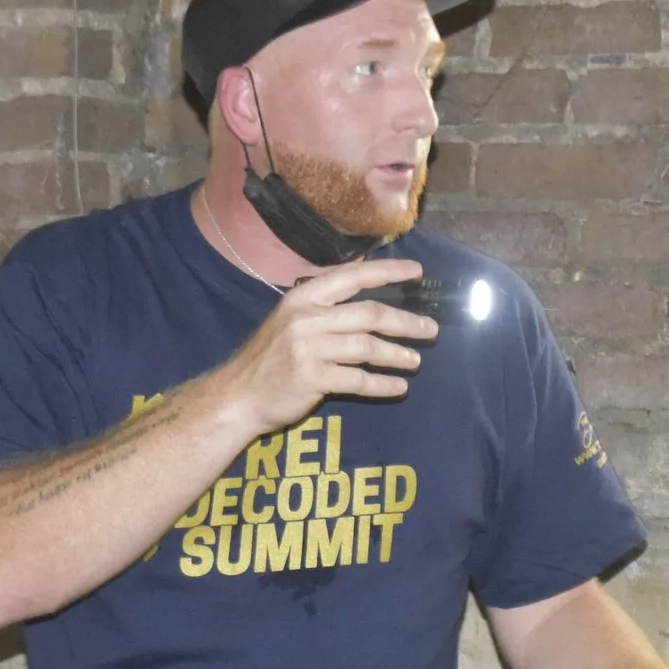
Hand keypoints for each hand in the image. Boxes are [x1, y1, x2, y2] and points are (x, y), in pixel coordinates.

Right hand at [214, 259, 439, 434]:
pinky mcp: (312, 378)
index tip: (417, 272)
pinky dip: (382, 384)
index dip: (387, 272)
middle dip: (405, 322)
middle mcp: (307, 318)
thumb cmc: (269, 359)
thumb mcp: (290, 320)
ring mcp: (309, 348)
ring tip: (415, 360)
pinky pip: (358, 379)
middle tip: (430, 329)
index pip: (352, 277)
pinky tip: (398, 387)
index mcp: (303, 297)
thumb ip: (324, 306)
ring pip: (367, 347)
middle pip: (369, 314)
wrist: (238, 395)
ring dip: (397, 354)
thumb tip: (364, 286)